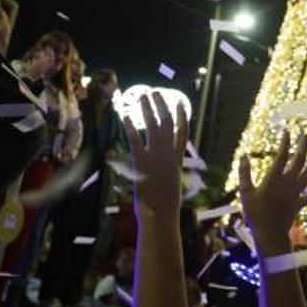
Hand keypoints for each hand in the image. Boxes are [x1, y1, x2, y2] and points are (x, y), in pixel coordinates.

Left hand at [121, 94, 186, 223]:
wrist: (161, 214)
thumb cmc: (166, 204)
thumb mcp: (172, 182)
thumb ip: (170, 169)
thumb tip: (168, 165)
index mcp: (178, 158)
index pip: (183, 131)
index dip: (182, 115)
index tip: (179, 102)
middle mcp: (168, 153)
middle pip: (166, 122)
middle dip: (161, 105)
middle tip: (155, 92)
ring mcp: (155, 156)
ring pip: (152, 125)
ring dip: (146, 109)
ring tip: (141, 96)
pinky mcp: (141, 161)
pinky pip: (134, 139)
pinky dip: (129, 126)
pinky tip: (124, 115)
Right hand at [238, 130, 306, 247]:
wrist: (270, 234)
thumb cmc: (255, 213)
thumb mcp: (245, 192)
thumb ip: (244, 172)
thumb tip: (243, 155)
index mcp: (274, 178)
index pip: (282, 156)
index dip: (285, 143)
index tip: (287, 132)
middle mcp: (288, 183)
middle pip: (298, 161)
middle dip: (303, 147)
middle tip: (306, 134)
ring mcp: (295, 194)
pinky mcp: (298, 205)